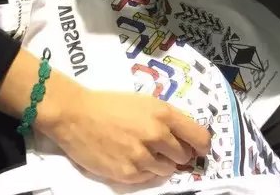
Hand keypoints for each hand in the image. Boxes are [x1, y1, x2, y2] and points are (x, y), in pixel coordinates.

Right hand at [39, 80, 211, 184]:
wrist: (77, 115)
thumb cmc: (111, 104)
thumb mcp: (145, 102)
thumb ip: (167, 118)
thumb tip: (186, 137)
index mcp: (163, 113)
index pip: (199, 136)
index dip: (202, 144)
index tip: (200, 148)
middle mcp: (157, 135)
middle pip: (184, 155)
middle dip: (178, 153)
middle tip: (164, 148)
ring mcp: (142, 156)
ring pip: (168, 170)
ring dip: (161, 163)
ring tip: (144, 151)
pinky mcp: (128, 174)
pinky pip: (149, 179)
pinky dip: (145, 171)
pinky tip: (132, 158)